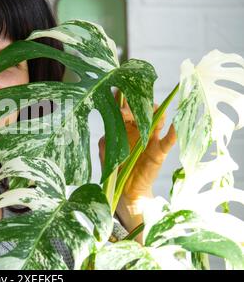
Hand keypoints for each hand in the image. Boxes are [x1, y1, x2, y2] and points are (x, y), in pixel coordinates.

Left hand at [98, 95, 176, 236]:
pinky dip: (173, 133)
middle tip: (126, 114)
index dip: (123, 97)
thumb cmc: (115, 166)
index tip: (118, 93)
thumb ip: (109, 133)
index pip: (126, 105)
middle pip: (143, 108)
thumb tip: (110, 118)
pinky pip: (169, 140)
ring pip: (158, 119)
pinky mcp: (159, 151)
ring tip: (150, 114)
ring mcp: (150, 137)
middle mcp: (139, 127)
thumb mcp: (107, 149)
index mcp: (124, 125)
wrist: (124, 188)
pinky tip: (175, 125)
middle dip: (136, 106)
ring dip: (154, 114)